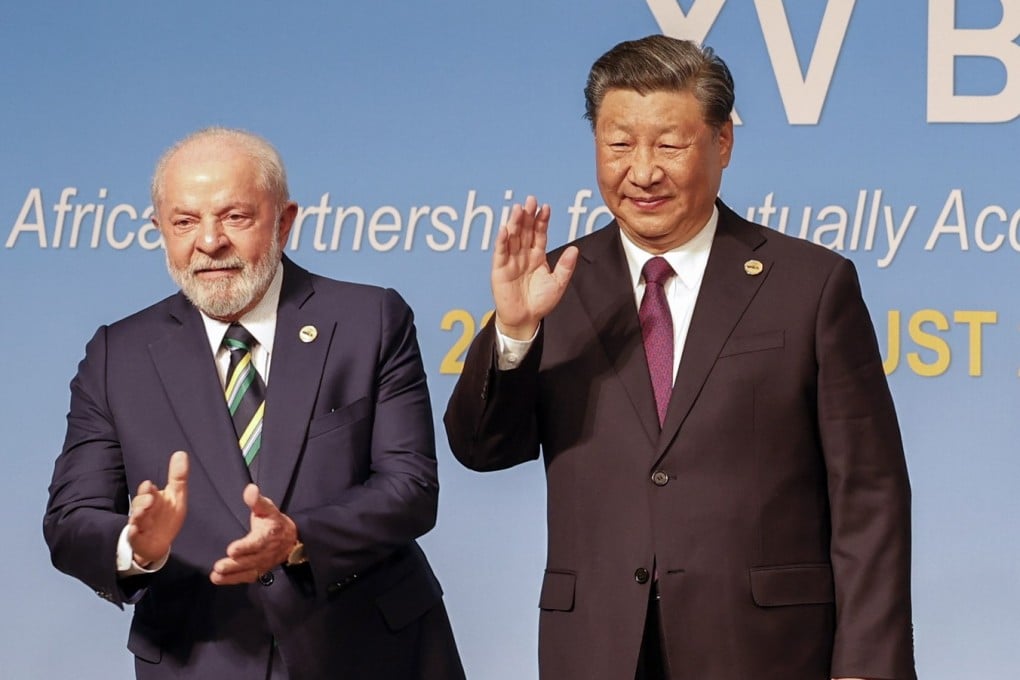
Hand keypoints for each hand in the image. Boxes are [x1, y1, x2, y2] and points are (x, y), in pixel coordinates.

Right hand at [127, 450, 188, 566]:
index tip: (149, 485)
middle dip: (142, 501)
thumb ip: (178, 477)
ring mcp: (140, 525)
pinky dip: (133, 533)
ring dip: (137, 515)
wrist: (158, 543)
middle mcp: (143, 511)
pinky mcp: (137, 540)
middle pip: (139, 504)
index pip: (148, 491)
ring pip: (136, 519)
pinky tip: (134, 530)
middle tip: (149, 499)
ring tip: (141, 512)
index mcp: (152, 498)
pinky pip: (133, 537)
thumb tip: (180, 453)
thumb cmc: (165, 516)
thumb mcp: (176, 496)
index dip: (147, 489)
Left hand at [210, 484, 297, 584]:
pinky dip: (233, 580)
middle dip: (234, 565)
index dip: (245, 547)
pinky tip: (219, 580)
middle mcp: (266, 552)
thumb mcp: (268, 508)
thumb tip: (250, 488)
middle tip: (219, 566)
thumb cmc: (274, 521)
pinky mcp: (259, 571)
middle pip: (249, 560)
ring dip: (231, 574)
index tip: (232, 550)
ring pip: (247, 571)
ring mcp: (263, 563)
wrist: (291, 540)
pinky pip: (246, 577)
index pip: (256, 543)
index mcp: (268, 535)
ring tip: (216, 576)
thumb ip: (257, 500)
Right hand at [491, 195, 577, 339]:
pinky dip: (501, 241)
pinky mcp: (499, 270)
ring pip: (512, 238)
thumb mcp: (558, 284)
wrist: (525, 320)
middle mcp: (523, 255)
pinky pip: (500, 253)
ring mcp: (510, 261)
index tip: (546, 207)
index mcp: (537, 256)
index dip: (542, 220)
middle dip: (528, 216)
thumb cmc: (540, 302)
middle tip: (530, 200)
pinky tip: (504, 229)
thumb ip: (565, 267)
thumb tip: (575, 249)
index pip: (539, 234)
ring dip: (514, 223)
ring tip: (518, 209)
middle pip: (525, 231)